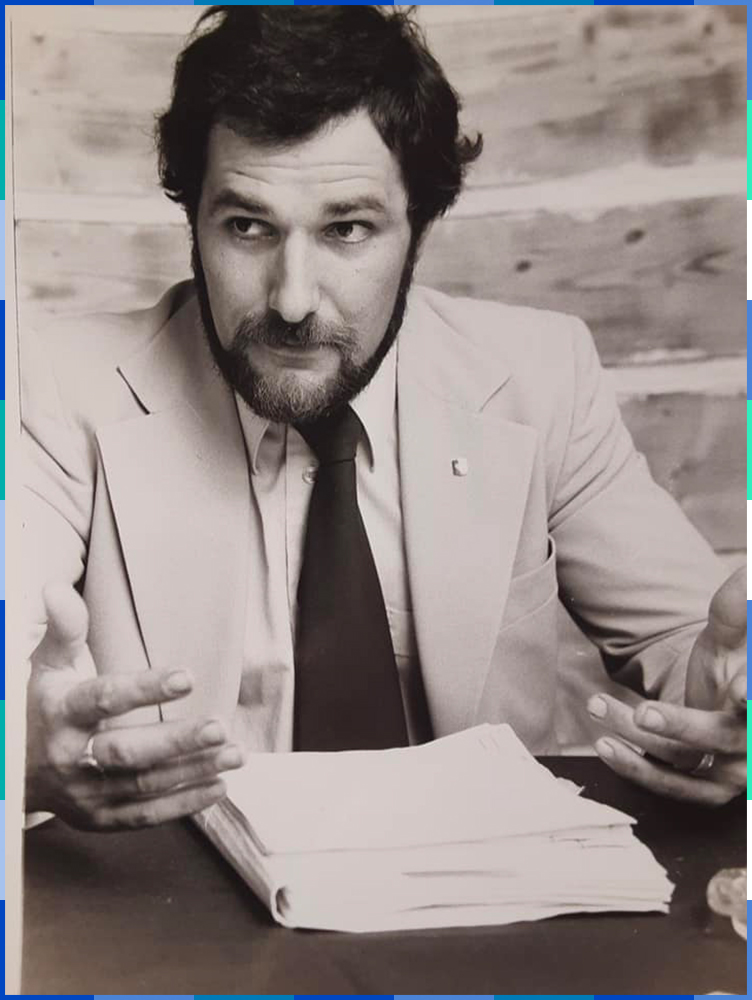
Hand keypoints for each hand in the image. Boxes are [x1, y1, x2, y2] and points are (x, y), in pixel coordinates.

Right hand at [26, 582, 243, 829]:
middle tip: (220, 726)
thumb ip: (65, 628)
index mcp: (61, 713)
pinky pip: (145, 816)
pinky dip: (184, 805)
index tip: (188, 676)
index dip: (145, 689)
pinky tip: (219, 786)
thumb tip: (57, 588)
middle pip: (129, 752)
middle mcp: (71, 757)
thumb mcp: (47, 663)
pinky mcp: (99, 818)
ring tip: (235, 754)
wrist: (12, 769)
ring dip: (193, 771)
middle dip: (177, 741)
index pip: (104, 700)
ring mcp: (85, 793)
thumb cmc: (42, 704)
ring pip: (143, 786)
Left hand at [587, 566, 745, 805]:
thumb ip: (736, 607)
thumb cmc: (735, 657)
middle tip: (644, 713)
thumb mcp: (733, 631)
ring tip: (601, 709)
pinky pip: (669, 785)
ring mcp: (731, 771)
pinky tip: (606, 744)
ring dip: (641, 746)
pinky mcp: (704, 788)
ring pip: (687, 765)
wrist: (727, 693)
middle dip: (683, 727)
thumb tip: (743, 572)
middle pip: (724, 740)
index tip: (742, 694)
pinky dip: (636, 769)